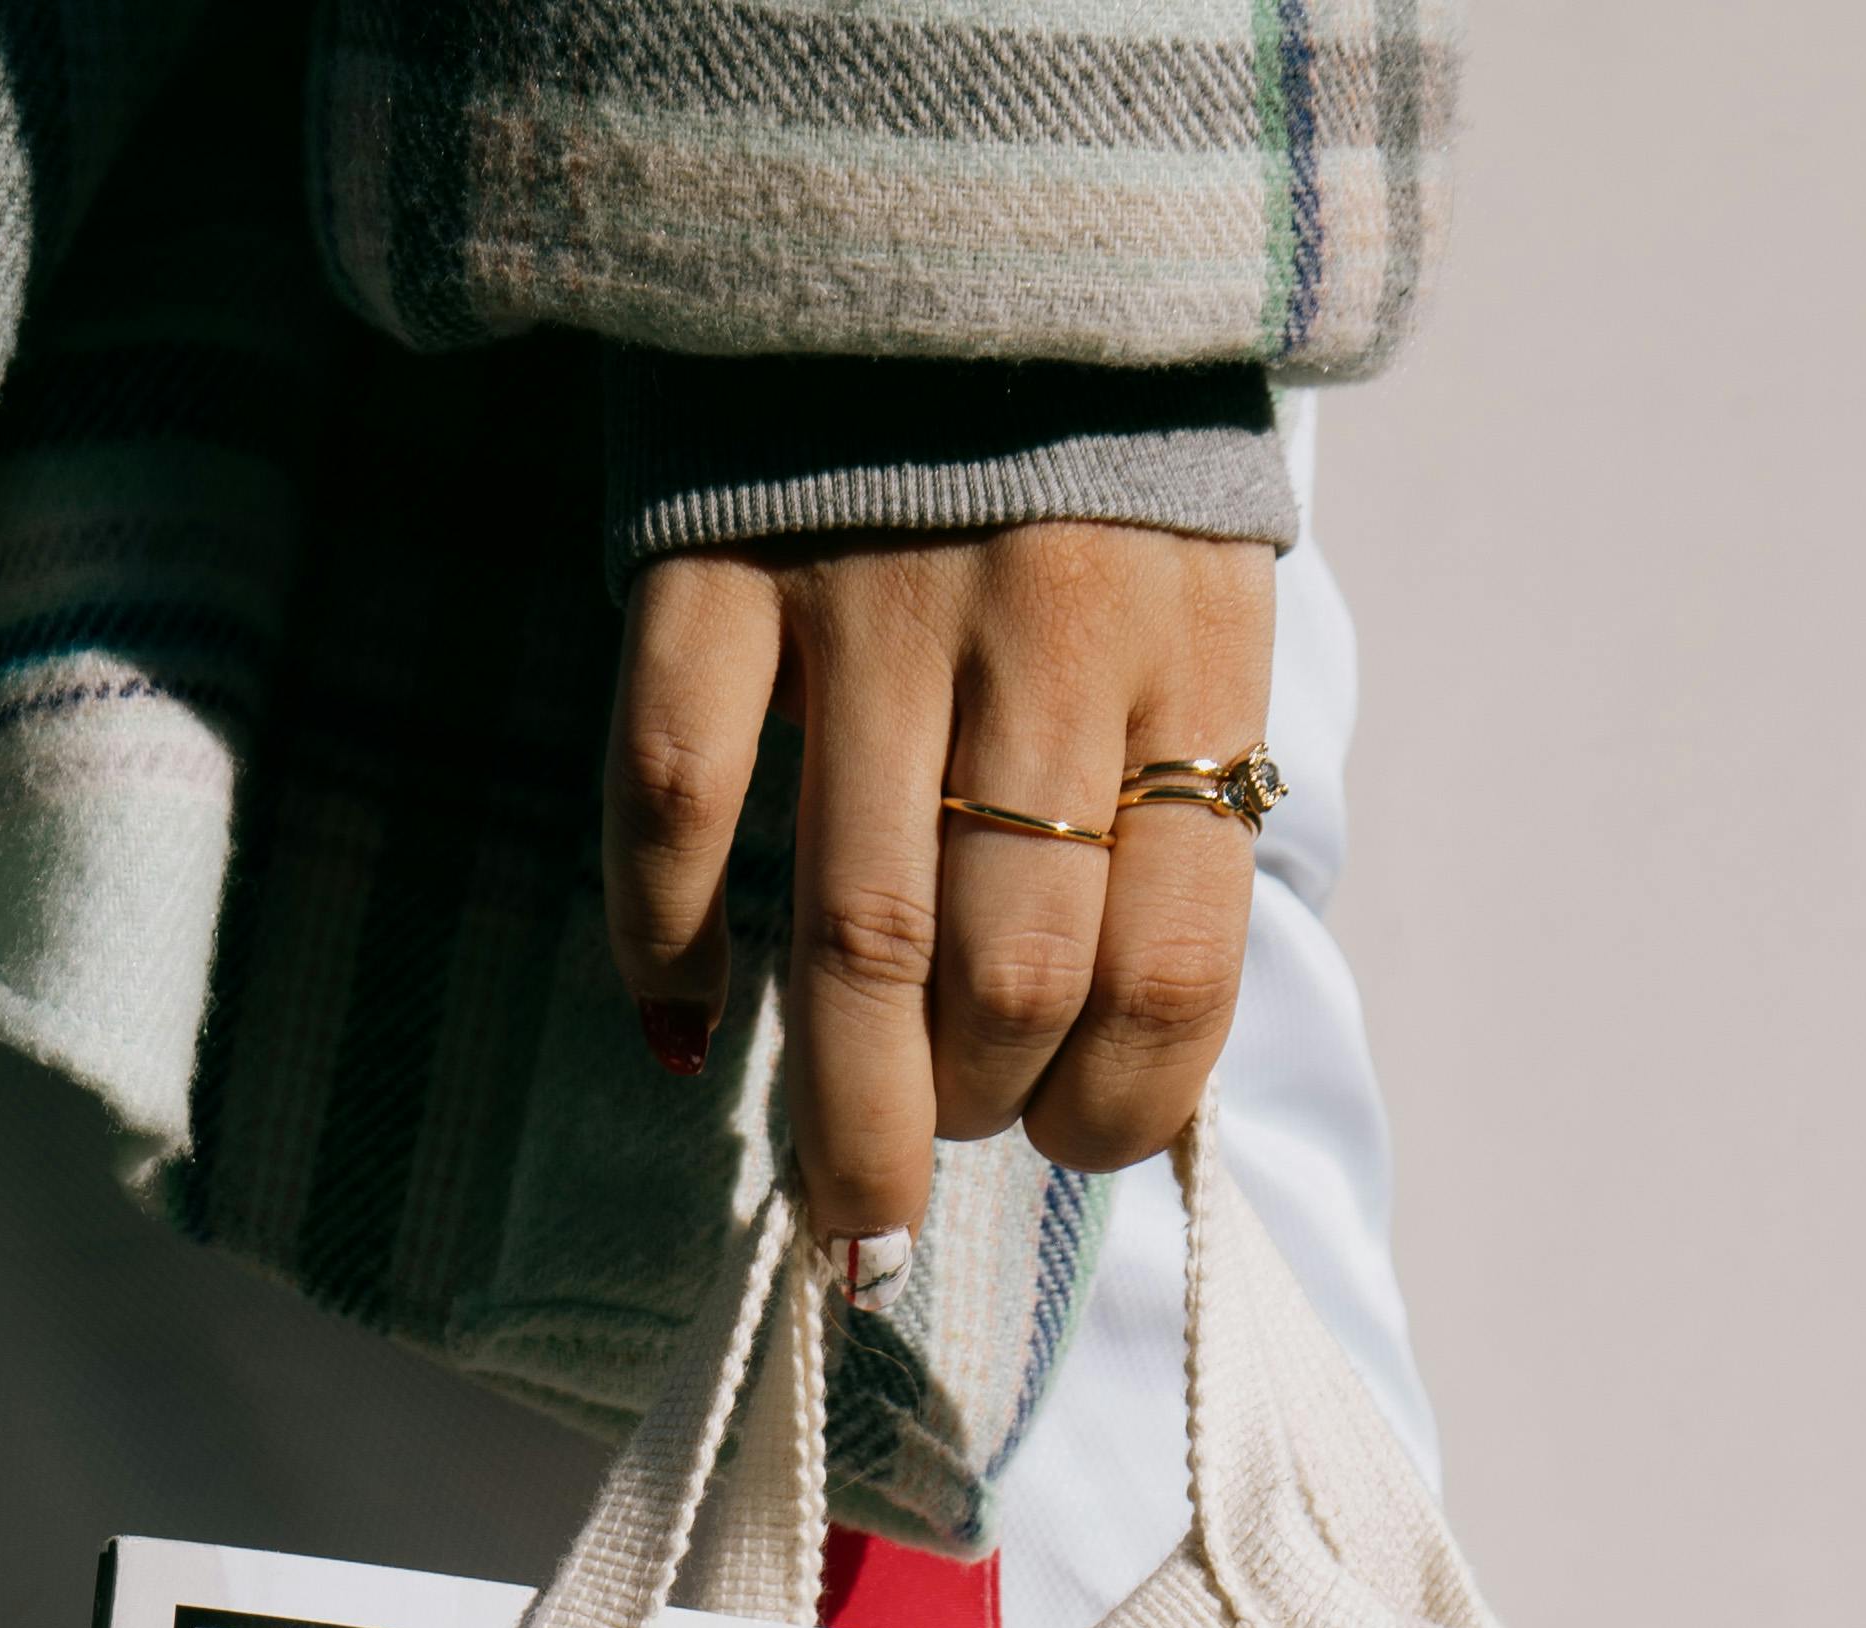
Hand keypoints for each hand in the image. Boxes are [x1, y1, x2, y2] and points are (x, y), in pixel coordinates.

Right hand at [605, 524, 1278, 1255]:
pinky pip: (679, 797)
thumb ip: (1170, 796)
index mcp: (1188, 659)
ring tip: (838, 1198)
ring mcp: (870, 599)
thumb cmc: (1094, 456)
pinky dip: (668, 939)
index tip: (1070, 1145)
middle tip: (937, 1161)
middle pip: (1008, 979)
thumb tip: (1119, 1053)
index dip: (1120, 1112)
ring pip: (855, 934)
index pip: (1173, 971)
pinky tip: (684, 1022)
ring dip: (841, 1102)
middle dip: (972, 1118)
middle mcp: (1041, 640)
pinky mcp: (720, 561)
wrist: (955, 192)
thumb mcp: (1197, 608)